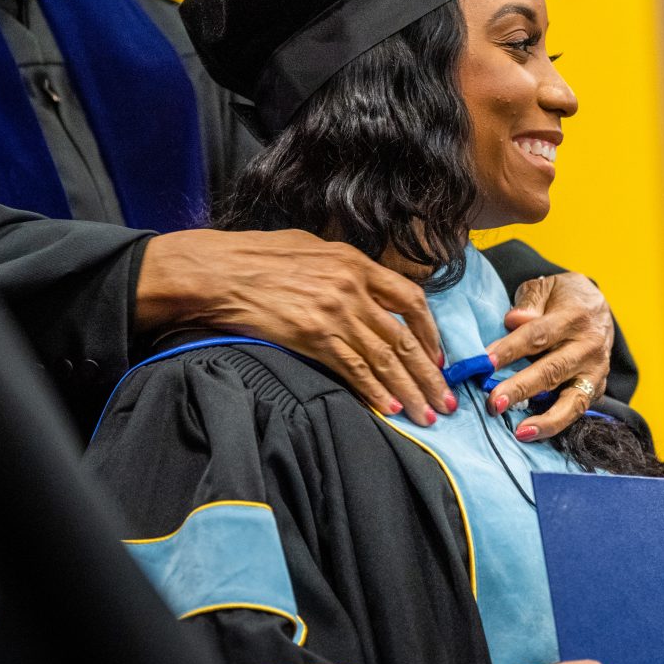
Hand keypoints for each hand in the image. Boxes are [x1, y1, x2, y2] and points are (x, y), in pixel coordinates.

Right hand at [135, 228, 449, 421]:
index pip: (412, 299)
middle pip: (404, 337)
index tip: (438, 356)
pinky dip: (375, 392)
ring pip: (384, 359)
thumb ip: (344, 268)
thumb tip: (366, 286)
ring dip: (409, 391)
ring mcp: (335, 314)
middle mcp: (353, 288)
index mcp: (356, 263)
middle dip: (429, 374)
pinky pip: (354, 370)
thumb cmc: (257, 256)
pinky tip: (390, 409)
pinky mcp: (314, 337)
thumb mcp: (312, 248)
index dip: (431, 332)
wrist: (218, 271)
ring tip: (427, 415)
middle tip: (445, 401)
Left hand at [484, 272, 614, 438]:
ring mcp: (596, 371)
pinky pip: (577, 410)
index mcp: (574, 317)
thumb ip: (529, 303)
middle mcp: (589, 346)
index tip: (485, 362)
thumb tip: (513, 320)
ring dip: (545, 418)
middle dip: (522, 388)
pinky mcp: (597, 388)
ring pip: (572, 399)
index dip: (511, 349)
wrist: (598, 307)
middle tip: (494, 403)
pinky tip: (532, 432)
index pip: (538, 335)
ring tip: (520, 432)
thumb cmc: (563, 298)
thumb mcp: (547, 288)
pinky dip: (555, 424)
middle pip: (552, 370)